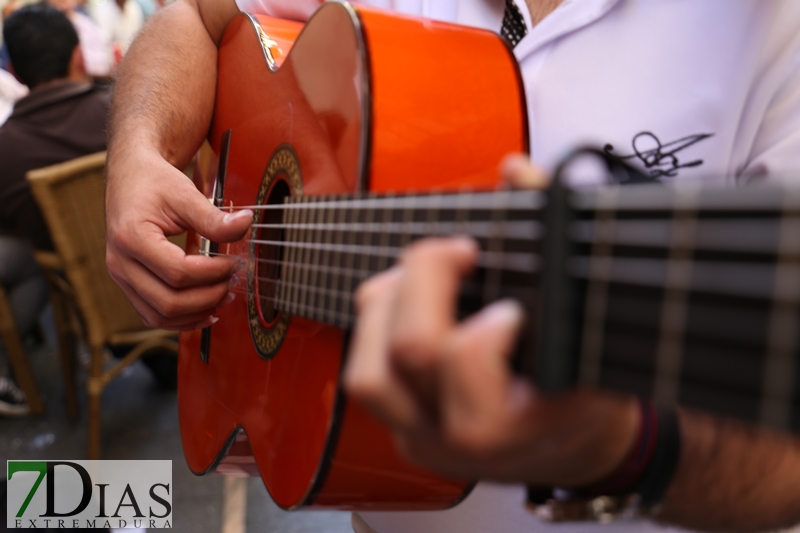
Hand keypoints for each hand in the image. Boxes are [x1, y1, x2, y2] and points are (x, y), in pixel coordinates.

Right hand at [105, 146, 251, 329]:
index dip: (213, 273)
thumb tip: (245, 224)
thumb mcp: (185, 193)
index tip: (235, 262)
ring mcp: (121, 277)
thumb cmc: (153, 182)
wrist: (130, 176)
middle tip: (233, 281)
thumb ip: (214, 217)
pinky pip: (153, 315)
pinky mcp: (129, 283)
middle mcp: (120, 263)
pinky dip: (181, 320)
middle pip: (168, 302)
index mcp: (130, 238)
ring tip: (224, 296)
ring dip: (197, 313)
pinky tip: (206, 311)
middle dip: (208, 297)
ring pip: (159, 316)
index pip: (178, 273)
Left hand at [344, 156, 638, 486]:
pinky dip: (376, 324)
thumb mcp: (595, 317)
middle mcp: (471, 441)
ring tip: (424, 276)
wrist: (573, 442)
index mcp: (534, 421)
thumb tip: (516, 171)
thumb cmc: (589, 377)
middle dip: (428, 279)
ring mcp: (431, 440)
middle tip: (463, 254)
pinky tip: (407, 299)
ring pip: (368, 375)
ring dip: (387, 305)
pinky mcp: (405, 431)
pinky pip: (364, 378)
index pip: (476, 380)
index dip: (486, 328)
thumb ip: (561, 237)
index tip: (512, 305)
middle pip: (412, 353)